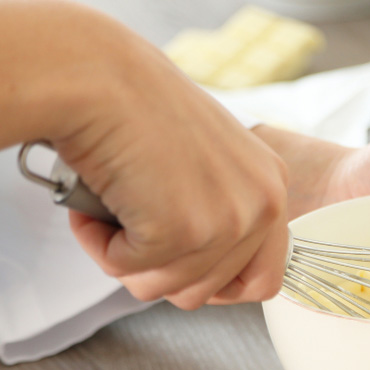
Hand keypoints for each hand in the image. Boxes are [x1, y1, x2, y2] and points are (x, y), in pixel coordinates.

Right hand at [0, 0, 289, 309]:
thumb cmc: (135, 109)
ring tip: (112, 204)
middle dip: (157, 268)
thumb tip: (196, 275)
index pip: (263, 280)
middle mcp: (263, 203)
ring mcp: (227, 220)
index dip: (213, 285)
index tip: (176, 263)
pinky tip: (98, 199)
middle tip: (129, 222)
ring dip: (126, 256)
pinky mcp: (183, 231)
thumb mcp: (203, 162)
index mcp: (272, 185)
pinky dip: (101, 243)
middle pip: (208, 293)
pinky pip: (130, 271)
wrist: (98, 77)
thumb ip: (215, 211)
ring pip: (167, 289)